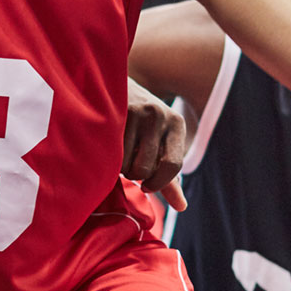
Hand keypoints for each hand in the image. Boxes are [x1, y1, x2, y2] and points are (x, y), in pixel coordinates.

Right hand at [121, 78, 188, 210]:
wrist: (117, 84)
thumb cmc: (142, 124)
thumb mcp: (160, 144)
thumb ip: (169, 177)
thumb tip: (182, 207)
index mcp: (176, 123)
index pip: (173, 166)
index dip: (158, 182)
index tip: (147, 187)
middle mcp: (159, 114)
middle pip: (145, 168)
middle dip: (135, 175)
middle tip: (129, 165)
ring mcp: (137, 111)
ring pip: (126, 162)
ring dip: (120, 167)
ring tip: (119, 155)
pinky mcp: (115, 111)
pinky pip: (111, 151)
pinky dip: (108, 158)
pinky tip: (108, 147)